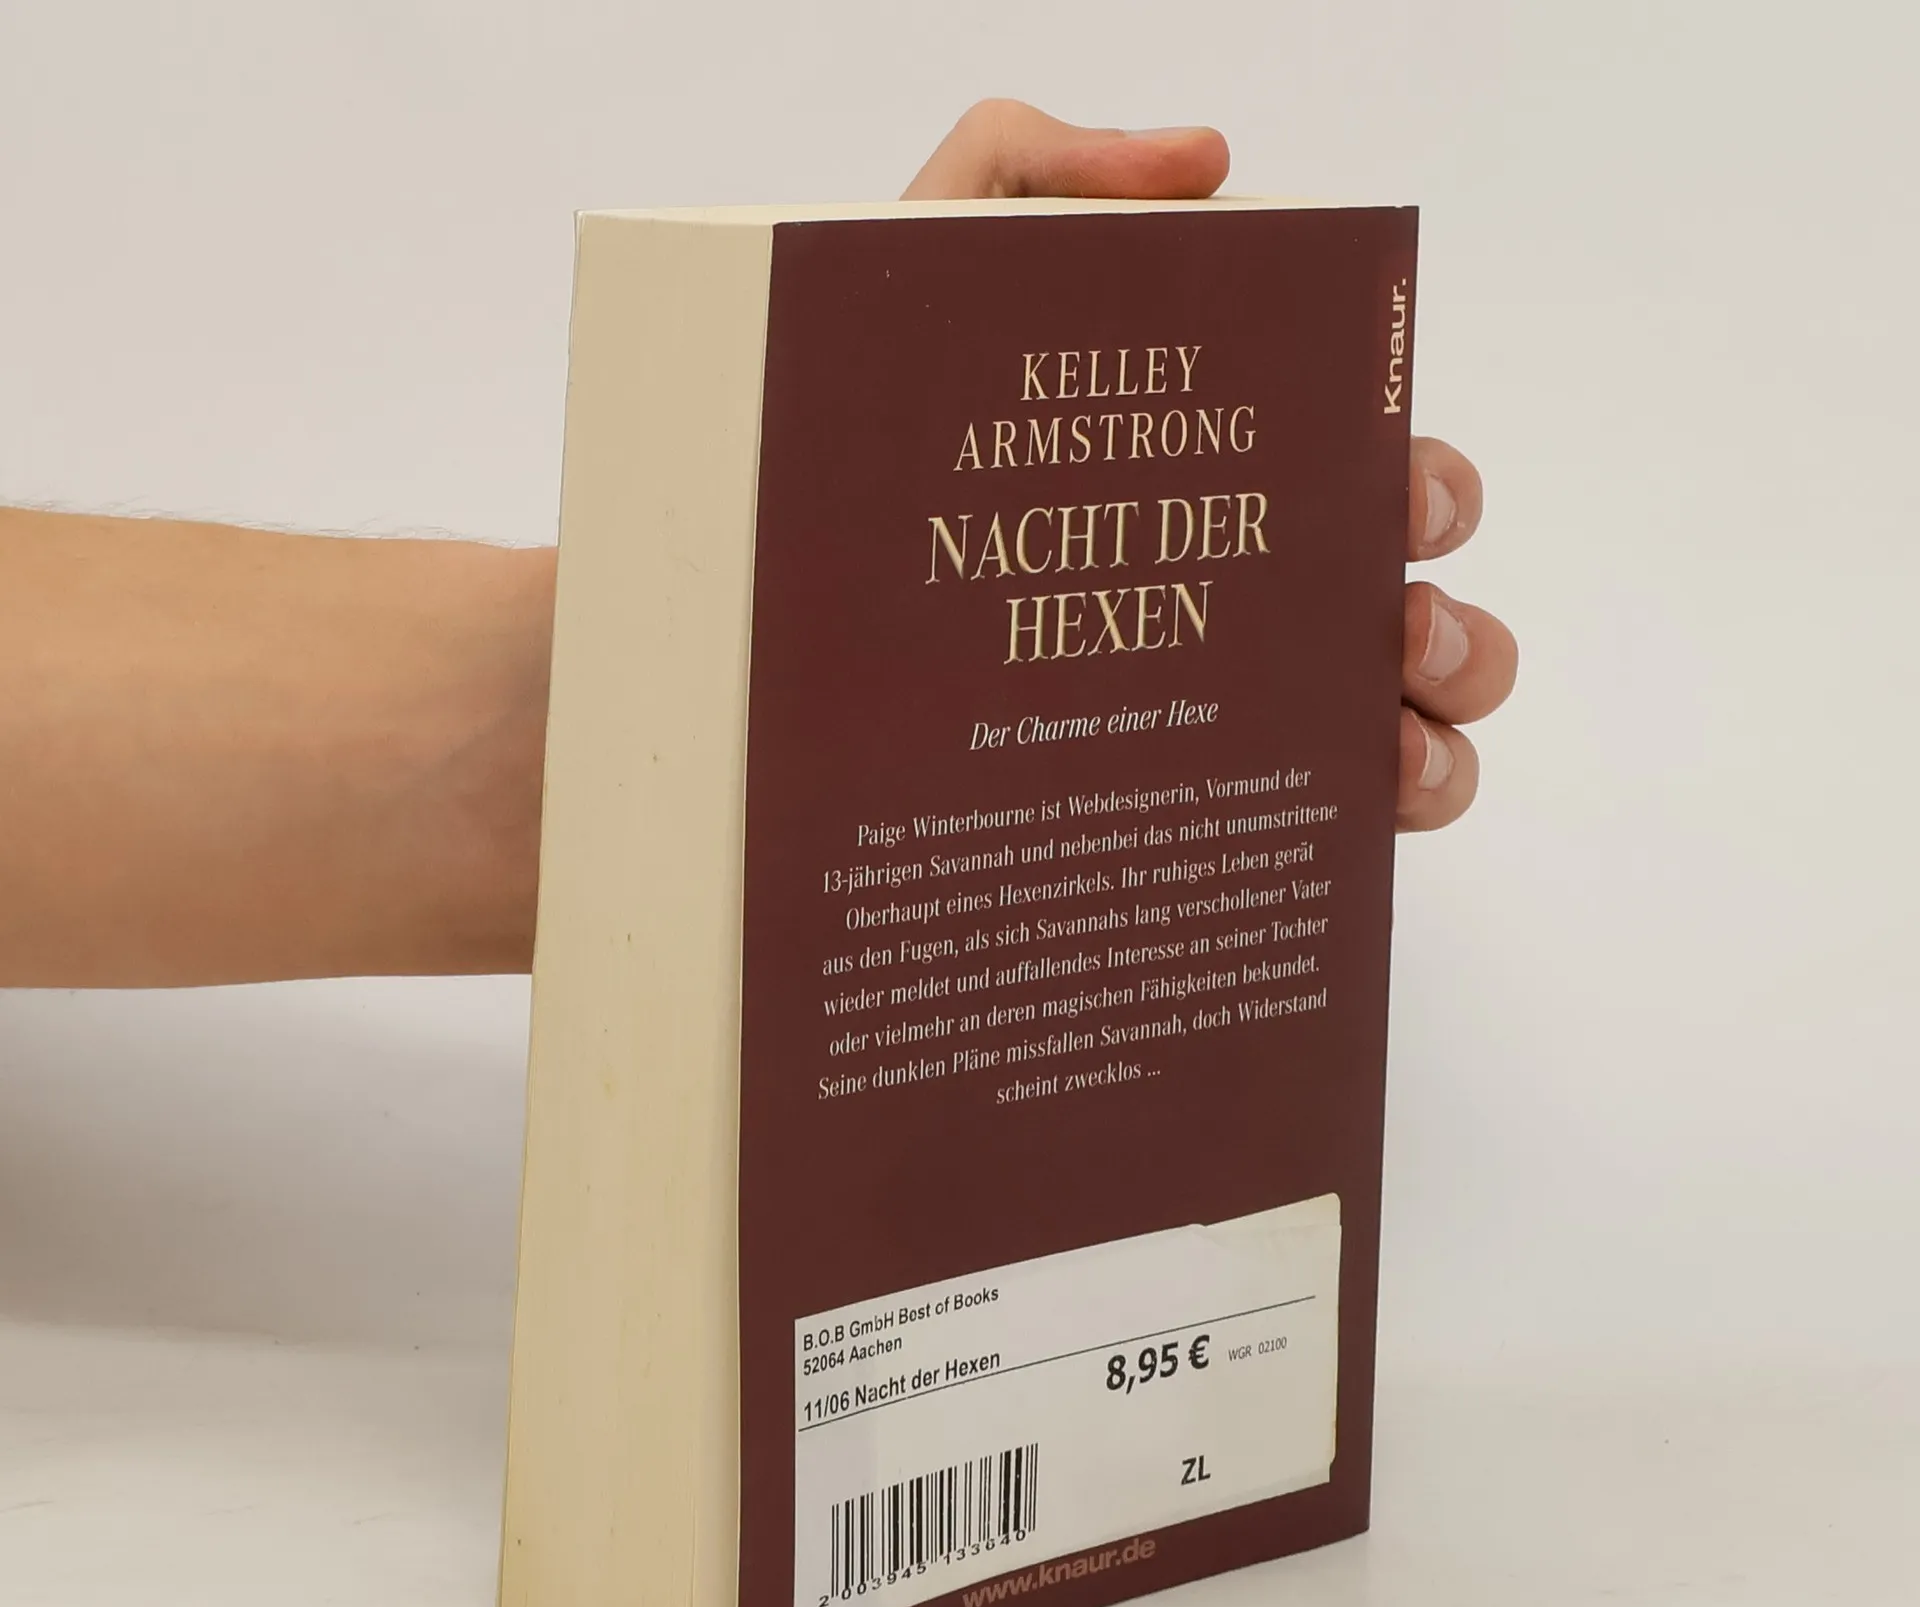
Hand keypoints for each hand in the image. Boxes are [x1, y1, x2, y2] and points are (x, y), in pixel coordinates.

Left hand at [905, 100, 1515, 832]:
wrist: (738, 607)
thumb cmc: (838, 451)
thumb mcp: (922, 277)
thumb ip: (1046, 178)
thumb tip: (1207, 165)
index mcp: (1220, 493)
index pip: (1370, 487)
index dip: (1418, 489)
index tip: (1392, 501)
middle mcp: (1240, 615)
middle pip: (1418, 631)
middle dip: (1452, 632)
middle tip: (1395, 630)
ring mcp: (1216, 731)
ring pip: (1402, 756)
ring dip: (1435, 752)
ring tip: (1382, 739)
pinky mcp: (1166, 826)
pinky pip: (1301, 854)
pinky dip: (1351, 848)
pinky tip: (1309, 841)